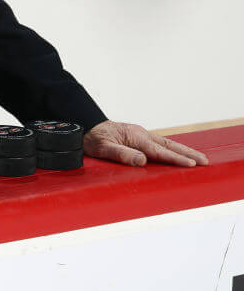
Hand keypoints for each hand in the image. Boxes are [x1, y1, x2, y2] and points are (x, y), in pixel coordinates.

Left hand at [83, 120, 209, 167]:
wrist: (84, 126)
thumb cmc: (92, 138)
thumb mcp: (103, 148)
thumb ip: (122, 154)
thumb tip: (142, 160)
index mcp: (135, 137)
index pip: (160, 151)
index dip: (176, 158)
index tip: (191, 164)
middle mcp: (140, 134)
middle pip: (168, 145)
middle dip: (187, 153)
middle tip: (205, 161)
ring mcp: (139, 135)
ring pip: (165, 143)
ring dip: (182, 150)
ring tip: (196, 158)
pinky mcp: (137, 137)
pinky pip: (158, 144)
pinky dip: (170, 148)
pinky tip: (175, 153)